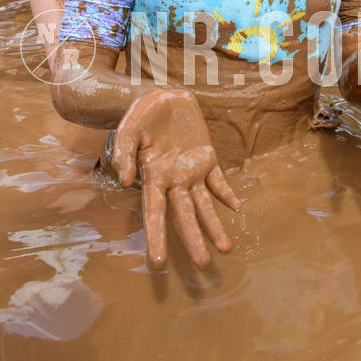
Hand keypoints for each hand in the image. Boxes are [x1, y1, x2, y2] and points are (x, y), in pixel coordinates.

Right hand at [112, 90, 240, 269]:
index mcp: (153, 177)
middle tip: (203, 264)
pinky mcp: (207, 156)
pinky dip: (227, 193)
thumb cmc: (140, 116)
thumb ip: (124, 154)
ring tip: (226, 249)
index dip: (156, 236)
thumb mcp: (128, 131)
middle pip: (184, 215)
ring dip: (215, 225)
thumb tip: (125, 181)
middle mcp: (173, 180)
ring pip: (204, 204)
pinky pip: (218, 180)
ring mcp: (191, 170)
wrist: (160, 96)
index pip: (154, 213)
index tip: (158, 262)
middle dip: (193, 239)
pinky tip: (237, 207)